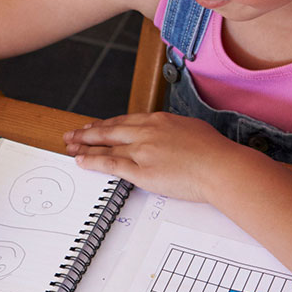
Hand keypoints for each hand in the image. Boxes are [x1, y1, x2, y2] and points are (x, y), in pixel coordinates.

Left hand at [64, 111, 235, 200]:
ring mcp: (142, 151)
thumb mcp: (191, 129)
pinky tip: (81, 161)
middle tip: (71, 135)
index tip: (94, 126)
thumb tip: (168, 136)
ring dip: (85, 147)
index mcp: (158, 120)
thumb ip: (174, 131)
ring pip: (105, 147)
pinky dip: (93, 162)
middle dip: (87, 133)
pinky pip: (111, 165)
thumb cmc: (215, 152)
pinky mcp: (141, 171)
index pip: (124, 121)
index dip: (105, 125)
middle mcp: (146, 132)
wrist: (221, 167)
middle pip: (109, 131)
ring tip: (70, 148)